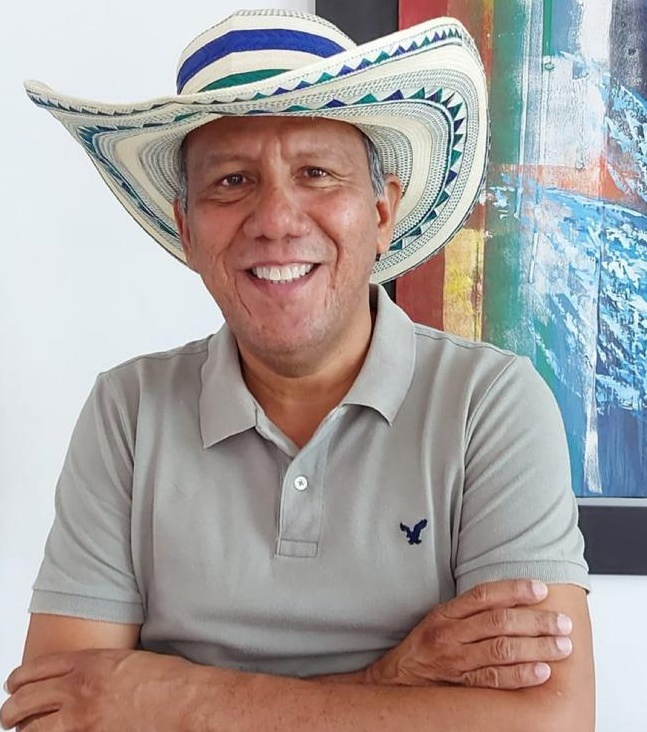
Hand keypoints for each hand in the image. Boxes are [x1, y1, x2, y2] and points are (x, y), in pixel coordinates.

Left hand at [0, 649, 197, 730]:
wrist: (187, 703)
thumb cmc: (170, 681)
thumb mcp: (131, 661)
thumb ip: (102, 667)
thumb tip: (86, 678)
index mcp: (90, 663)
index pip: (36, 669)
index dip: (19, 678)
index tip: (15, 684)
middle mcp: (79, 690)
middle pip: (24, 700)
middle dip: (12, 709)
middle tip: (11, 715)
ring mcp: (81, 720)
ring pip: (29, 729)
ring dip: (23, 731)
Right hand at [367, 579, 572, 689]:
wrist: (395, 682)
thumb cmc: (423, 649)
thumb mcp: (439, 621)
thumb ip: (469, 611)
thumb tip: (511, 600)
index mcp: (446, 613)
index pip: (484, 595)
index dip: (515, 589)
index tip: (541, 589)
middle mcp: (450, 634)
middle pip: (499, 622)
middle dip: (535, 621)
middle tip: (562, 622)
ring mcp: (455, 660)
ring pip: (502, 650)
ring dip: (537, 647)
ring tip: (562, 646)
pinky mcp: (460, 685)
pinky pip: (495, 679)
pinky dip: (521, 675)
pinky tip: (542, 672)